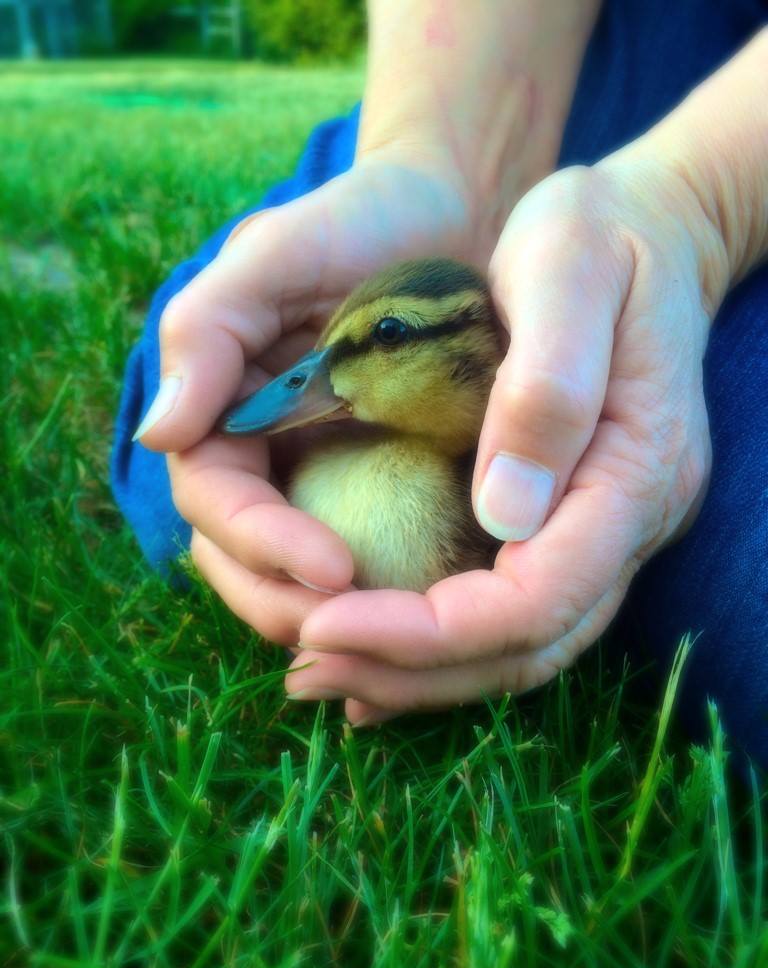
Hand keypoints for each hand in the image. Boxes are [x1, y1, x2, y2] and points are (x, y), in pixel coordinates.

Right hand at [137, 150, 509, 645]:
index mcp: (224, 413)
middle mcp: (264, 455)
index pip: (216, 503)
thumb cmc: (359, 222)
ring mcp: (321, 476)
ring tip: (394, 637)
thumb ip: (206, 332)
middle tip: (357, 628)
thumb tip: (155, 437)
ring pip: (297, 575)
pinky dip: (383, 596)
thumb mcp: (274, 255)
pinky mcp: (382, 486)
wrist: (453, 214)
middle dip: (286, 602)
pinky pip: (369, 554)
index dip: (260, 544)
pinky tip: (423, 621)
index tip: (333, 568)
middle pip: (244, 560)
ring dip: (331, 616)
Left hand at [285, 158, 725, 723]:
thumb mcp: (567, 272)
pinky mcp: (572, 522)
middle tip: (303, 663)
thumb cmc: (598, 237)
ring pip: (517, 647)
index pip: (535, 601)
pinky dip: (437, 642)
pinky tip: (373, 644)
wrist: (647, 230)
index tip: (324, 621)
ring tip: (317, 664)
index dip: (426, 633)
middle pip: (523, 647)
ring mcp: (604, 530)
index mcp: (634, 474)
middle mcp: (628, 523)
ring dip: (415, 670)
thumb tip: (503, 512)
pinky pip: (510, 611)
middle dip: (408, 668)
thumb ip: (547, 388)